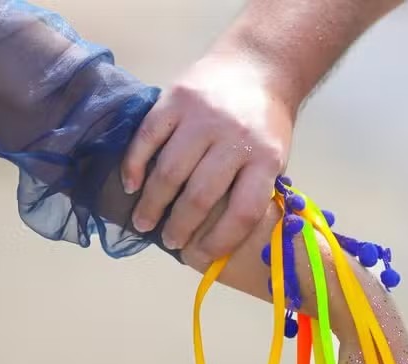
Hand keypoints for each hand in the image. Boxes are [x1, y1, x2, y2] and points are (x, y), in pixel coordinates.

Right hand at [121, 52, 294, 261]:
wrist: (259, 64)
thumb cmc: (266, 121)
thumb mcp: (275, 156)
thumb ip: (252, 191)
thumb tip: (219, 239)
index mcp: (266, 158)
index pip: (241, 213)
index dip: (218, 242)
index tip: (200, 256)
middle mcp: (234, 138)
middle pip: (199, 197)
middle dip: (179, 228)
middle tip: (168, 241)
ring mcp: (203, 117)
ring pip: (169, 171)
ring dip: (153, 204)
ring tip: (144, 222)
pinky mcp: (176, 98)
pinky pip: (148, 137)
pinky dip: (135, 165)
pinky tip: (132, 185)